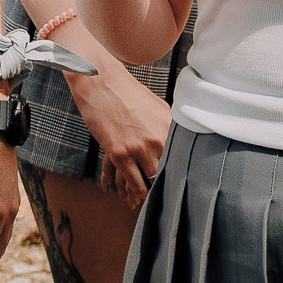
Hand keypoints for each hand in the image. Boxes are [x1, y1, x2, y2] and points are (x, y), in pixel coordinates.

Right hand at [70, 59, 170, 210]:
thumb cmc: (127, 92)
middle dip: (166, 187)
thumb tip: (177, 145)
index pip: (182, 161)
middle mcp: (159, 140)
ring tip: (148, 201)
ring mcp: (139, 148)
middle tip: (166, 199)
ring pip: (149, 182)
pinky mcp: (119, 153)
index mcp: (170, 128)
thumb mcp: (158, 108)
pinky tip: (133, 198)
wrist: (100, 81)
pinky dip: (133, 191)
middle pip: (167, 174)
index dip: (181, 177)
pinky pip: (131, 180)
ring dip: (148, 193)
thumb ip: (168, 129)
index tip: (181, 187)